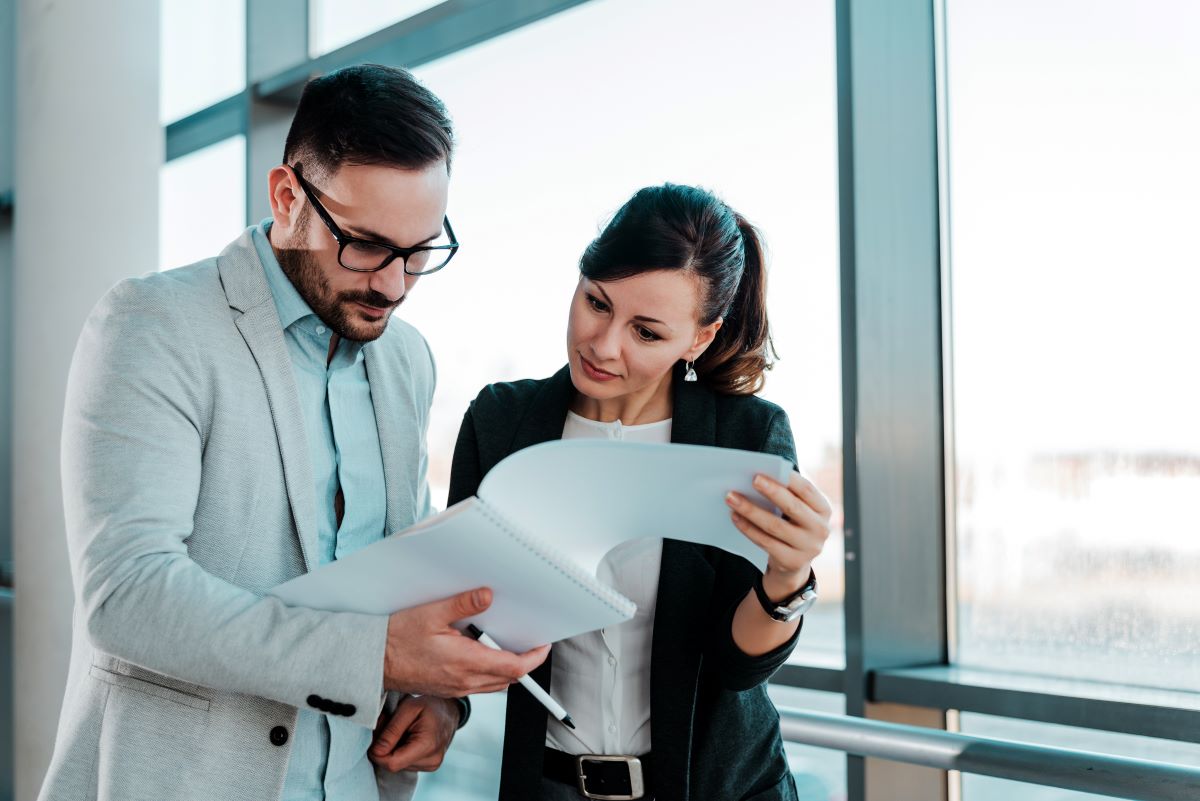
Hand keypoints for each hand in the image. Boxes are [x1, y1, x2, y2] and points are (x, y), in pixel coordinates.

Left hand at [369, 695, 459, 772]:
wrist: (450, 710)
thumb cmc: (430, 705)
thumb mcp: (408, 708)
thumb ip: (392, 731)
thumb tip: (376, 752)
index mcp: (427, 745)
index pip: (392, 763)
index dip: (378, 752)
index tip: (378, 733)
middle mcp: (432, 760)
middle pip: (393, 765)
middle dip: (384, 747)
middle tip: (387, 725)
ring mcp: (432, 765)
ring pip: (397, 765)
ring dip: (392, 749)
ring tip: (399, 729)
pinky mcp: (430, 766)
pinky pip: (405, 763)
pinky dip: (400, 751)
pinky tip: (406, 737)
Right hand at [383, 586, 549, 696]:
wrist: (372, 662)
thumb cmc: (396, 639)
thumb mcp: (431, 613)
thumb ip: (463, 604)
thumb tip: (488, 595)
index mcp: (465, 663)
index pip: (514, 668)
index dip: (534, 658)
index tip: (542, 645)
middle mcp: (464, 681)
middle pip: (508, 678)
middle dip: (523, 662)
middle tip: (528, 641)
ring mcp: (455, 688)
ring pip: (494, 684)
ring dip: (506, 668)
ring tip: (506, 644)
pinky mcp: (447, 689)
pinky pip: (478, 685)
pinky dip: (489, 672)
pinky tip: (480, 652)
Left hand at [726, 471, 832, 597]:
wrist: (794, 563)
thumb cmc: (793, 526)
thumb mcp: (798, 511)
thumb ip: (789, 495)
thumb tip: (760, 476)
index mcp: (824, 510)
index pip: (807, 490)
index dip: (789, 479)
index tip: (772, 468)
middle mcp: (820, 529)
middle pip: (792, 507)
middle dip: (771, 491)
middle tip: (752, 479)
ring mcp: (808, 548)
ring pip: (774, 526)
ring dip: (750, 510)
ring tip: (732, 497)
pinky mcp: (792, 561)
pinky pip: (765, 542)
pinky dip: (747, 528)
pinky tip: (735, 517)